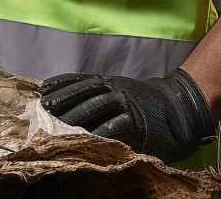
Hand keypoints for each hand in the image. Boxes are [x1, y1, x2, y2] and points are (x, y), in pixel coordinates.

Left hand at [38, 68, 215, 165]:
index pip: (79, 80)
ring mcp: (126, 102)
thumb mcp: (120, 93)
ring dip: (75, 115)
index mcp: (109, 81)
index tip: (41, 89)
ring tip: (56, 124)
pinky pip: (115, 126)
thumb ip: (101, 99)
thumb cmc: (145, 103)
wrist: (179, 106)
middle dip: (62, 100)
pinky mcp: (137, 120)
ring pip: (96, 106)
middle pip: (84, 92)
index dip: (60, 84)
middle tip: (42, 109)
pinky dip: (99, 132)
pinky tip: (85, 139)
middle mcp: (115, 88)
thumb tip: (70, 109)